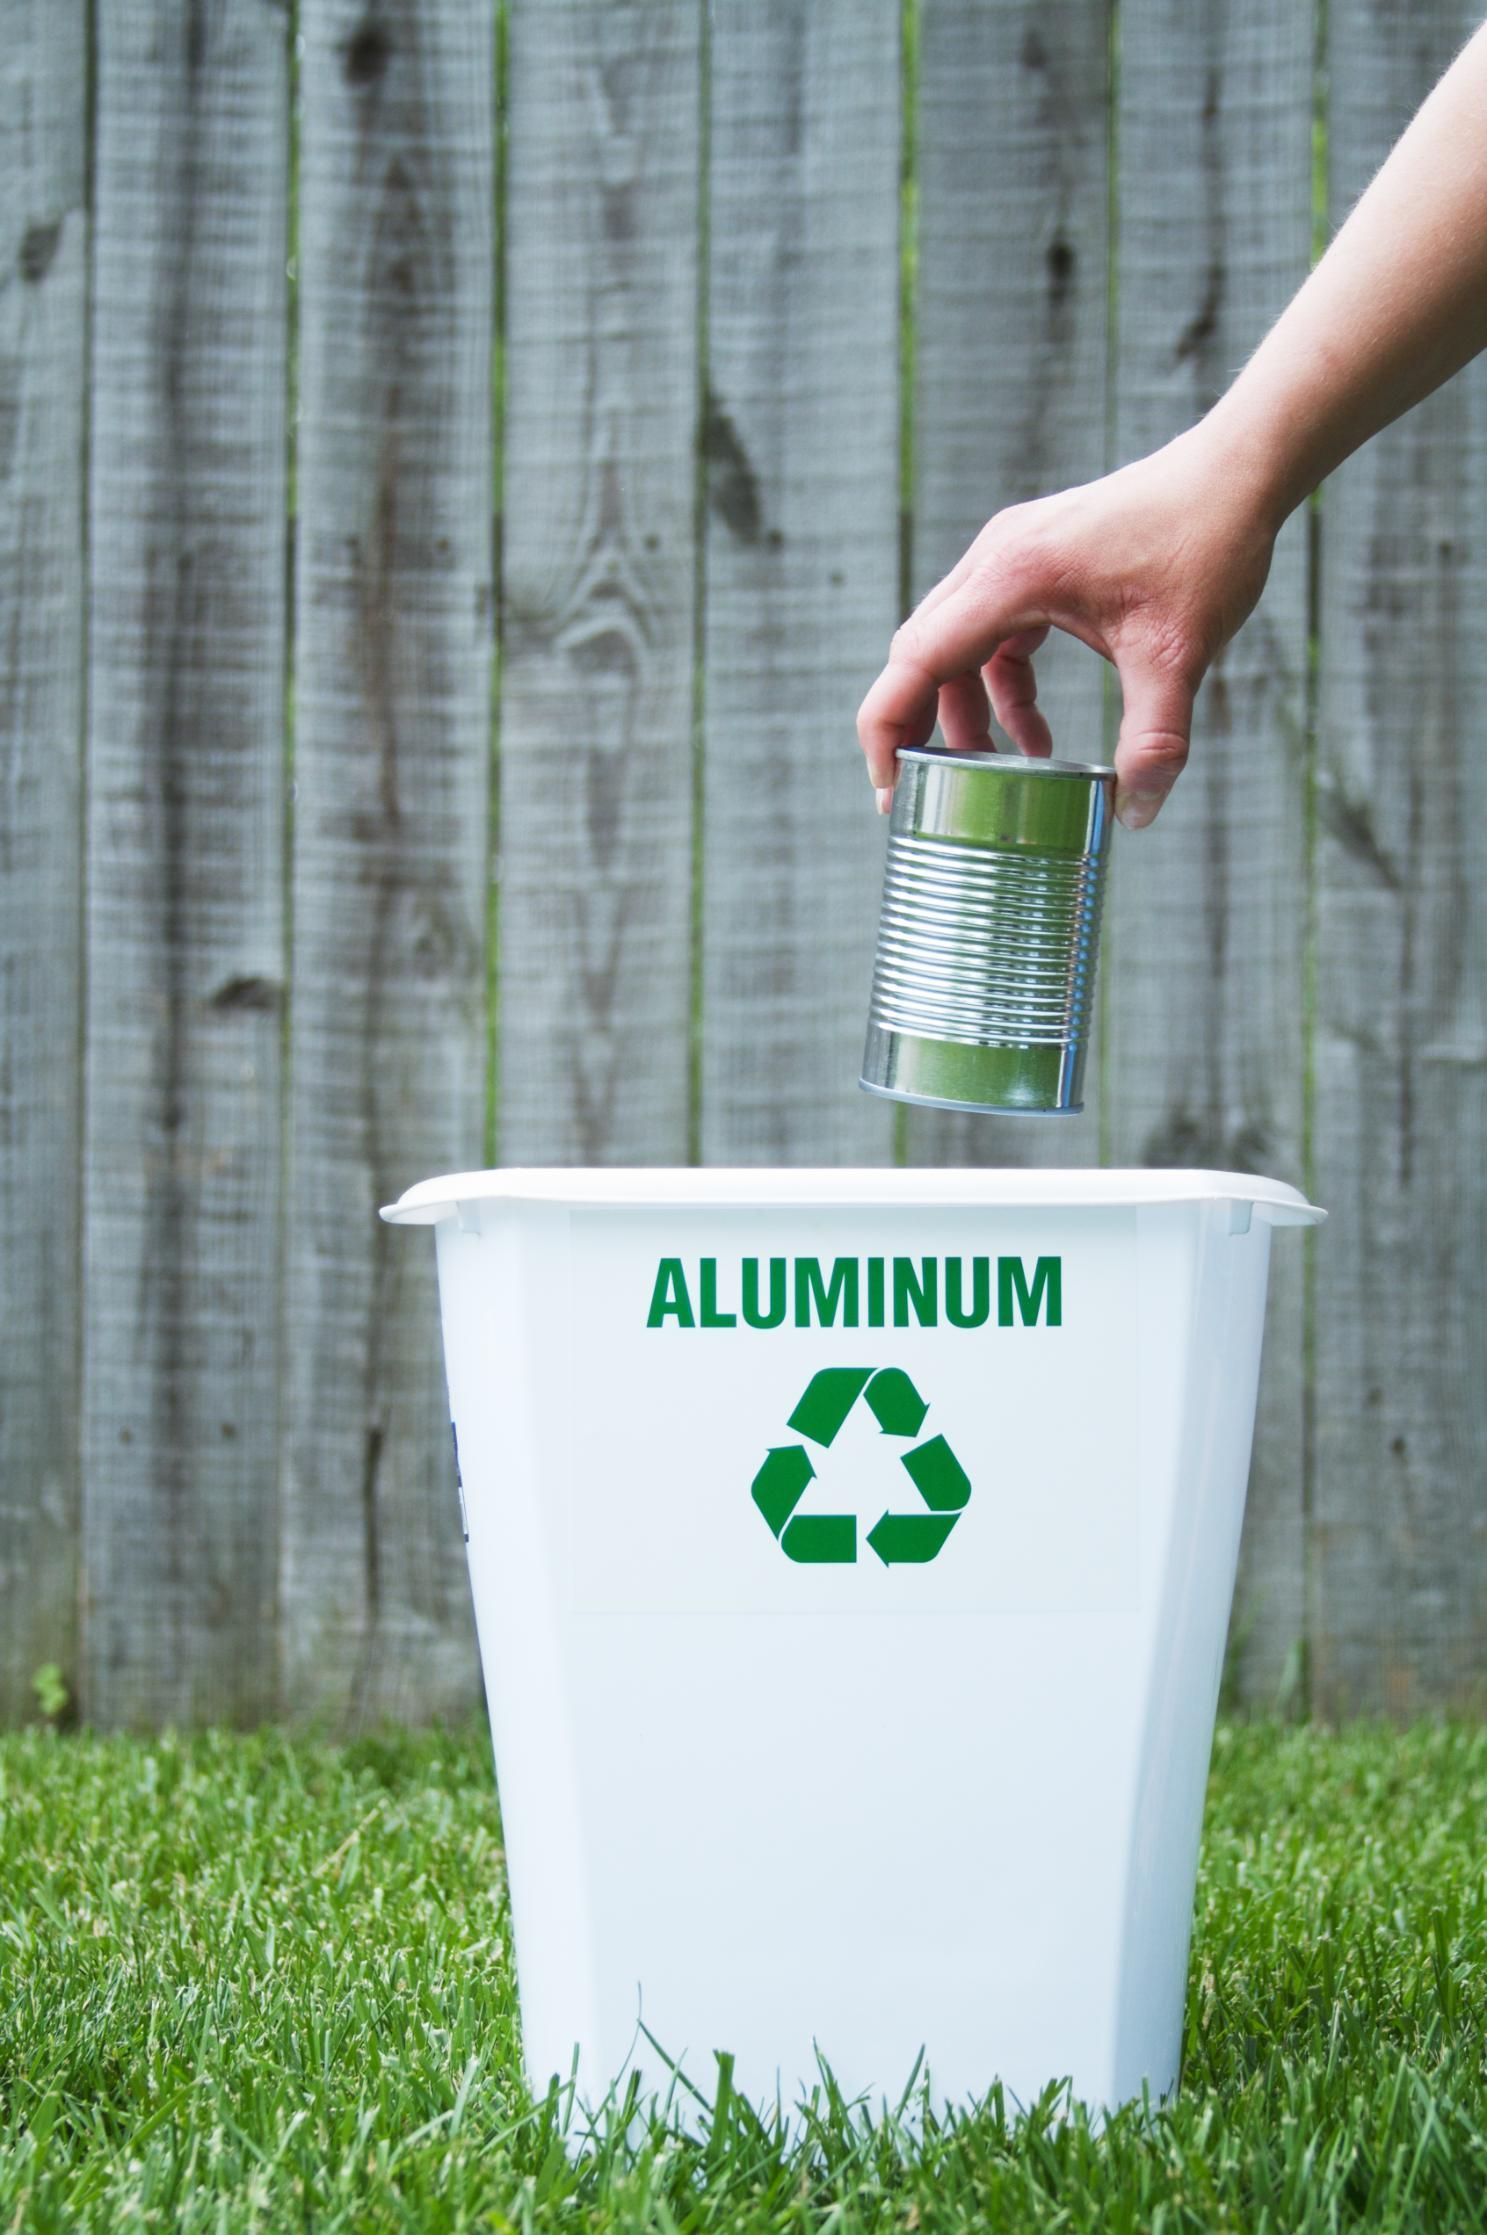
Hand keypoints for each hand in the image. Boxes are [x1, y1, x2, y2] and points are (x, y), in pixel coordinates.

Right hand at [856, 427, 1280, 827]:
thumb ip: (1156, 738)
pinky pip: (990, 634)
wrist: (1237, 473)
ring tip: (1002, 769)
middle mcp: (995, 560)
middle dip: (920, 730)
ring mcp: (1009, 554)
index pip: (913, 661)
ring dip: (968, 712)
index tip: (890, 789)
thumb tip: (1136, 813)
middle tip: (927, 795)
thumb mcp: (1180, 653)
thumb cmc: (1207, 543)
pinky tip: (1036, 729)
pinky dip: (1001, 686)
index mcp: (1011, 578)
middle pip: (920, 656)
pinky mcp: (1033, 559)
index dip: (889, 730)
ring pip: (954, 646)